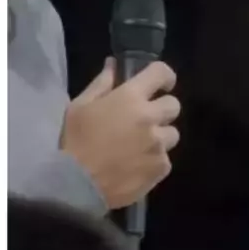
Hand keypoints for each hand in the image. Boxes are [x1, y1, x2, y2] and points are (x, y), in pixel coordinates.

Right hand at [61, 58, 179, 208]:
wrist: (76, 185)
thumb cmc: (74, 142)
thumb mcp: (80, 106)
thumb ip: (101, 84)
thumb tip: (113, 65)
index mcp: (130, 97)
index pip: (162, 73)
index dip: (165, 76)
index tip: (161, 84)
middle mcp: (150, 117)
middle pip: (174, 105)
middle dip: (162, 110)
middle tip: (145, 120)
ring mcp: (158, 144)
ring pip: (173, 134)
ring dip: (160, 137)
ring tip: (140, 147)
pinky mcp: (161, 168)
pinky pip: (166, 159)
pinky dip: (155, 161)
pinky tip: (137, 167)